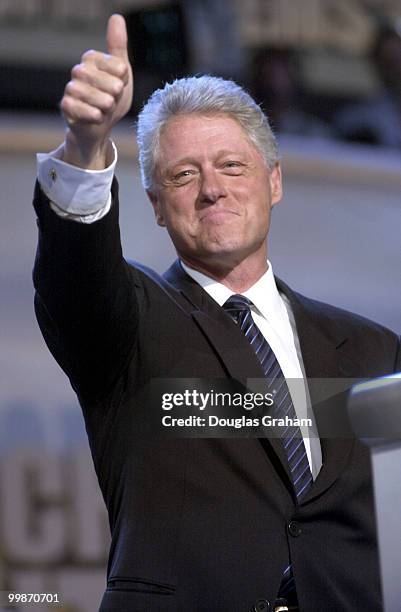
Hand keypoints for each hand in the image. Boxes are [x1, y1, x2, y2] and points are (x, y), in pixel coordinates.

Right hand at [61, 14, 132, 168]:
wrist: (100, 127)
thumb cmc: (111, 98)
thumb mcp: (121, 74)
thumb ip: (118, 47)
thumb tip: (116, 17)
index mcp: (92, 59)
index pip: (118, 66)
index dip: (123, 81)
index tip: (119, 86)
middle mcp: (79, 70)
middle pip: (109, 83)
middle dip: (116, 96)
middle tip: (112, 101)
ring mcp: (71, 88)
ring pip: (95, 97)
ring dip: (106, 107)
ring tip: (105, 109)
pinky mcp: (66, 106)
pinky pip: (82, 109)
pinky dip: (94, 116)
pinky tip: (97, 117)